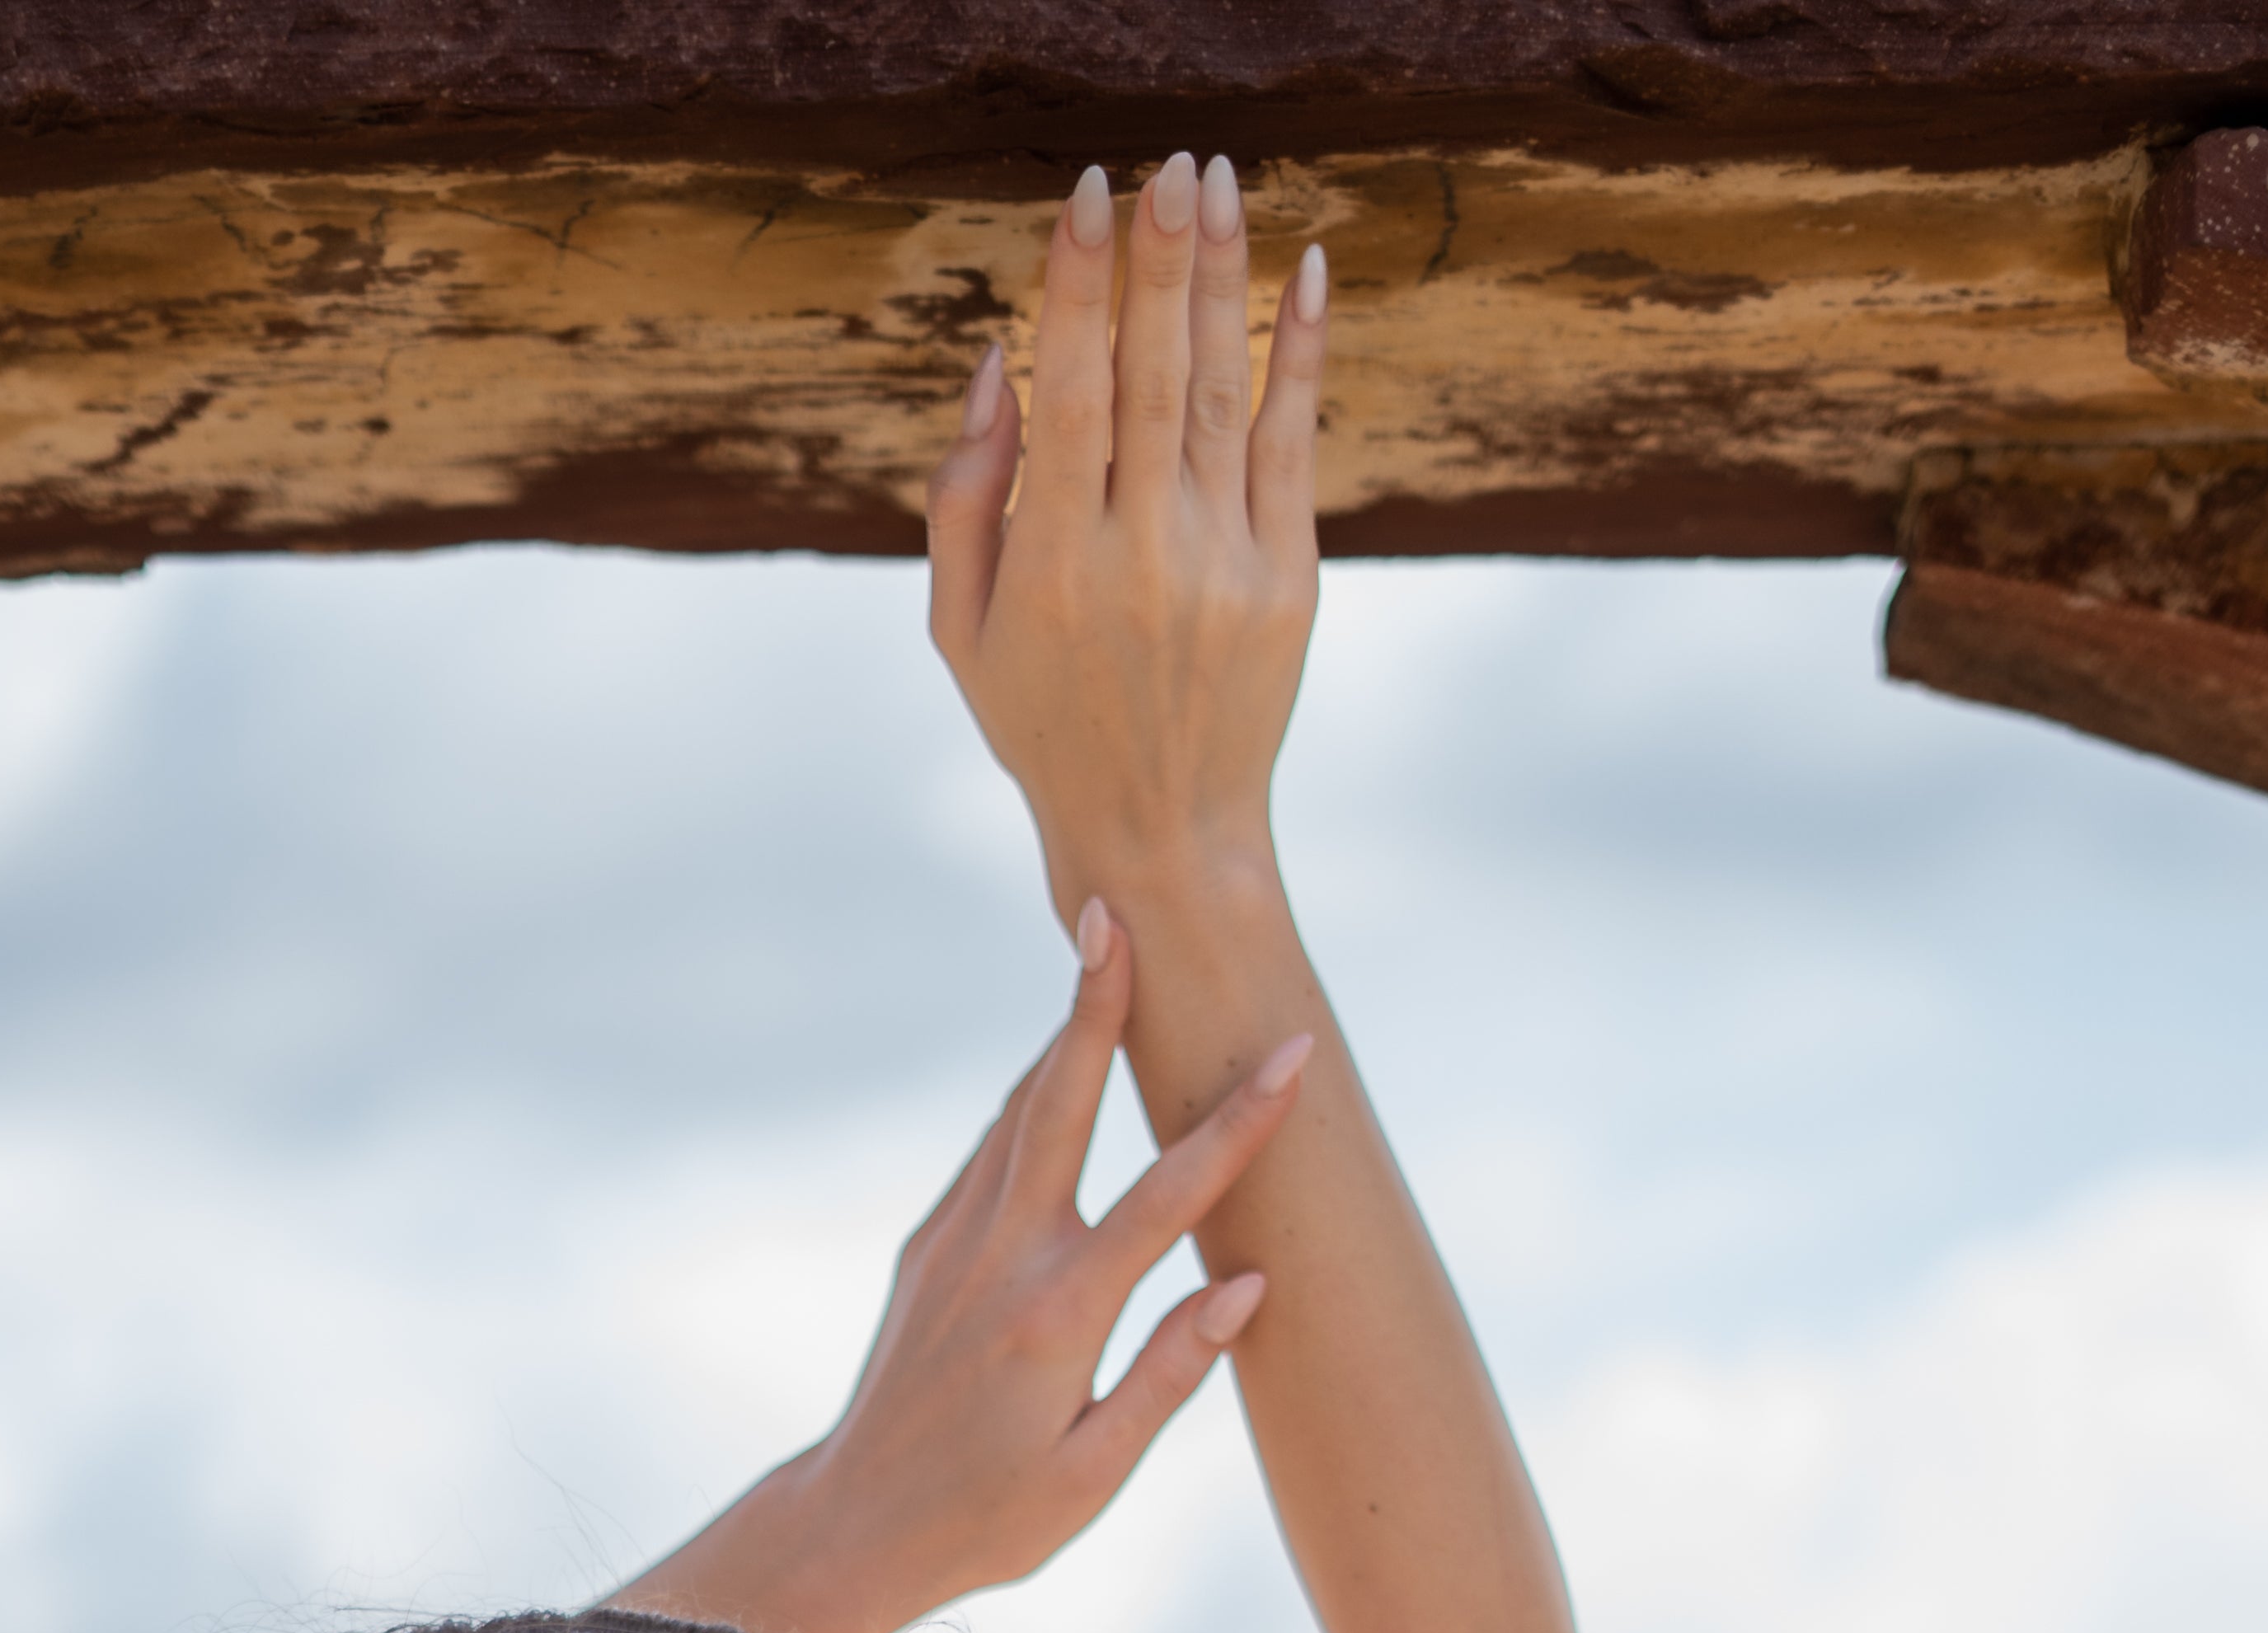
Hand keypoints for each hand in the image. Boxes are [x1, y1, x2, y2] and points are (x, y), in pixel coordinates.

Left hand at [613, 909, 1305, 1632]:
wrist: (855, 1527)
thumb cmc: (991, 1519)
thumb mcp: (1094, 1475)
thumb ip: (1170, 1374)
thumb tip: (1247, 1285)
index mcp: (1057, 1318)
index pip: (1168, 1201)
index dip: (1236, 1126)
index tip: (1293, 1057)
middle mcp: (998, 1260)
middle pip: (1058, 1105)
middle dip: (1093, 1006)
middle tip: (1114, 909)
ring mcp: (953, 1245)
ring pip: (1019, 1115)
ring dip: (1066, 1036)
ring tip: (1102, 950)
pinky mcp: (927, 1248)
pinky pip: (993, 1154)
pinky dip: (1033, 1098)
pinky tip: (1064, 1066)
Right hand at [927, 152, 1326, 935]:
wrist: (1160, 835)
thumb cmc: (1044, 726)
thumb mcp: (961, 632)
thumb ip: (963, 498)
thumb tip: (999, 364)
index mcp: (1052, 564)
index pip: (1074, 389)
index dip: (1082, 282)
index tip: (1089, 193)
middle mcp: (1142, 556)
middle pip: (1157, 372)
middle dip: (1162, 255)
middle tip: (1172, 162)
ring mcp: (1224, 566)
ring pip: (1225, 391)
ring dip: (1225, 278)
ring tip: (1220, 184)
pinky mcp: (1289, 581)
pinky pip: (1295, 442)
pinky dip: (1301, 352)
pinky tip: (1306, 273)